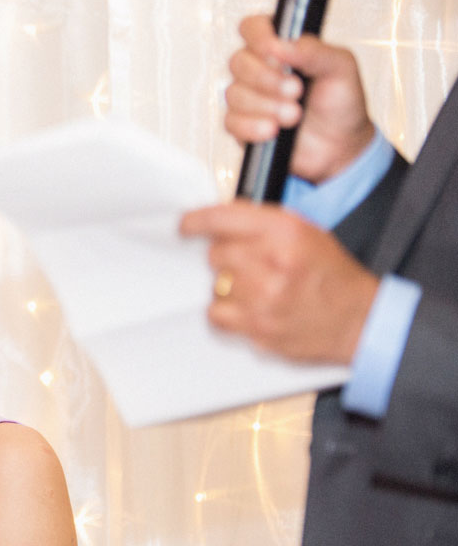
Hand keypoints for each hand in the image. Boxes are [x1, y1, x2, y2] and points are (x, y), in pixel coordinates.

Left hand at [179, 201, 379, 364]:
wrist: (360, 321)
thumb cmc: (334, 277)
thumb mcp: (308, 234)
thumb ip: (263, 226)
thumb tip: (218, 226)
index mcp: (285, 231)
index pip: (222, 218)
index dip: (196, 221)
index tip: (185, 225)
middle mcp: (272, 261)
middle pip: (215, 254)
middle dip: (226, 259)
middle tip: (247, 266)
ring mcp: (263, 297)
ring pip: (215, 285)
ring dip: (228, 287)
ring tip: (257, 290)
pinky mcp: (257, 327)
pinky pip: (216, 314)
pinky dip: (225, 313)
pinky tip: (247, 309)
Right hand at [225, 14, 376, 182]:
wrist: (340, 147)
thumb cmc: (341, 103)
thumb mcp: (341, 68)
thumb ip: (315, 51)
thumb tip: (282, 45)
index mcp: (281, 47)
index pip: (253, 27)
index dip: (258, 37)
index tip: (275, 51)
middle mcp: (259, 68)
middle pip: (238, 61)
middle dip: (267, 79)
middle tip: (296, 91)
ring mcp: (248, 97)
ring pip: (234, 93)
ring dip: (266, 106)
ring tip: (294, 115)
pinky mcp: (241, 125)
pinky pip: (231, 122)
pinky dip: (253, 126)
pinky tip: (274, 131)